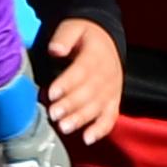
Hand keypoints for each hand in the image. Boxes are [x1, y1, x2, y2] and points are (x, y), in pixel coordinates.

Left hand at [40, 17, 125, 146]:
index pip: (82, 71)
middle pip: (90, 92)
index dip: (67, 83)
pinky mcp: (114, 101)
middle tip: (53, 114)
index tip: (52, 93)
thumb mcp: (74, 28)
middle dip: (71, 105)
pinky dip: (101, 129)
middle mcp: (107, 74)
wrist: (107, 40)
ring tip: (64, 127)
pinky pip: (110, 117)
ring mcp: (112, 90)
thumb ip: (64, 38)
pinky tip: (87, 139)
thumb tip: (55, 50)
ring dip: (81, 119)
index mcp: (96, 55)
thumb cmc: (84, 36)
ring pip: (98, 107)